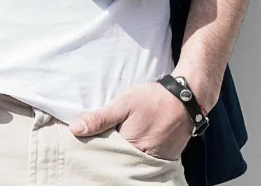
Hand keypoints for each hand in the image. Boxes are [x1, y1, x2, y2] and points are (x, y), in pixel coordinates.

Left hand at [69, 81, 192, 160]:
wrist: (185, 99)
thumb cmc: (153, 99)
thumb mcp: (123, 103)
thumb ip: (100, 118)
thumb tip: (75, 130)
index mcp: (129, 148)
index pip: (105, 156)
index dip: (94, 150)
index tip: (85, 145)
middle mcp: (142, 160)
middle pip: (118, 162)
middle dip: (108, 155)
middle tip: (100, 143)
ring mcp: (155, 162)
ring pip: (131, 162)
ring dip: (122, 156)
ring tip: (115, 144)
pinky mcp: (164, 161)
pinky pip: (145, 162)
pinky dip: (137, 156)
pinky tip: (131, 146)